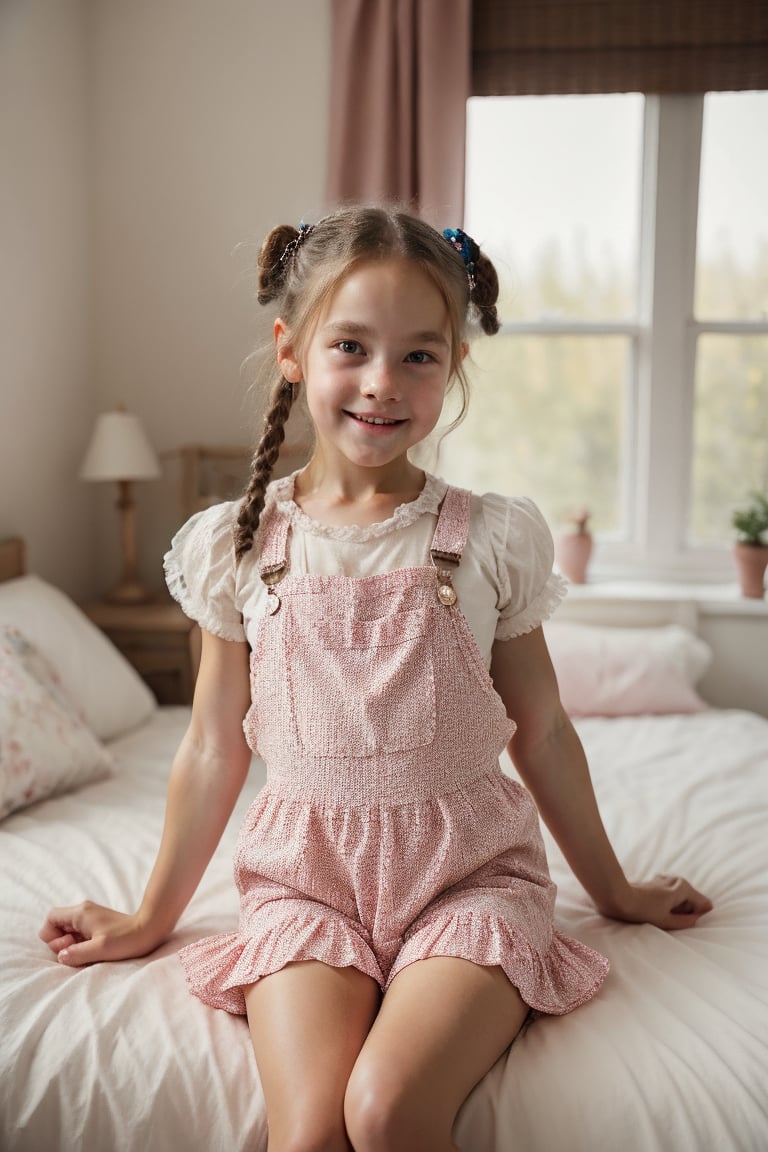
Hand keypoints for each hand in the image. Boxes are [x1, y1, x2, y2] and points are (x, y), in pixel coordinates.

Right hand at [39, 901, 165, 966]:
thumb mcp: (100, 949)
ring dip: (72, 946)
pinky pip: (79, 936)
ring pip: (68, 933)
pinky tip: (94, 952)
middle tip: (79, 952)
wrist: (150, 929)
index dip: (51, 936)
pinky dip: (81, 946)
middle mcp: (83, 912)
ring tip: (89, 953)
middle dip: (62, 944)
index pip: (51, 918)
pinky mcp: (97, 926)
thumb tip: (61, 957)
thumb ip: (77, 953)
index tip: (66, 947)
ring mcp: (90, 918)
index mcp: (80, 913)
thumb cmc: (127, 938)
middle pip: (57, 927)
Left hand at [604, 874, 713, 930]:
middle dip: (686, 912)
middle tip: (670, 919)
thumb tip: (696, 920)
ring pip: (681, 898)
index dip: (697, 916)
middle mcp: (677, 880)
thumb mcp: (666, 921)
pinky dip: (668, 903)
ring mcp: (666, 879)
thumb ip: (686, 921)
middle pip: (692, 900)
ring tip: (662, 915)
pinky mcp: (657, 882)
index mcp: (683, 888)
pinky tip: (656, 909)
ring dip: (676, 908)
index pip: (704, 903)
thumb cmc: (642, 910)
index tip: (684, 922)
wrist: (618, 896)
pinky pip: (671, 895)